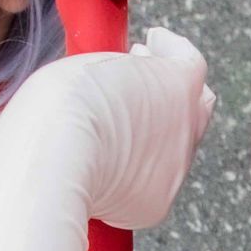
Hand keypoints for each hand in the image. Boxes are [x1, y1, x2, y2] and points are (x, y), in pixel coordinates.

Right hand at [20, 25, 215, 230]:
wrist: (54, 159)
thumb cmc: (64, 104)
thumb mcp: (96, 65)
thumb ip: (123, 74)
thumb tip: (124, 89)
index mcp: (179, 83)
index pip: (190, 63)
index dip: (169, 52)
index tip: (151, 45)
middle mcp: (188, 127)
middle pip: (196, 108)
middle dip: (173, 93)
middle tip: (144, 83)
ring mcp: (177, 170)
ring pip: (174, 149)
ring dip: (153, 134)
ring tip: (114, 128)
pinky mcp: (156, 205)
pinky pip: (150, 185)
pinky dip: (135, 174)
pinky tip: (105, 168)